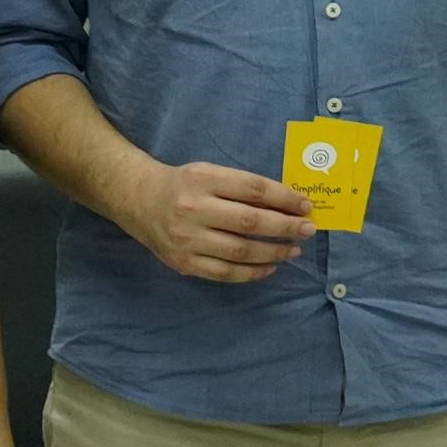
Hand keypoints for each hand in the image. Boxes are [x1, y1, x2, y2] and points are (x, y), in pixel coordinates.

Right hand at [118, 157, 311, 282]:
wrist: (139, 201)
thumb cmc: (183, 185)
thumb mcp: (209, 173)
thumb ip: (243, 188)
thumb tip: (287, 205)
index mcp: (203, 179)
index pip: (253, 189)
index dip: (284, 199)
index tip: (306, 206)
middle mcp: (193, 209)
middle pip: (250, 221)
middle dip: (285, 227)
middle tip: (307, 230)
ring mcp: (187, 239)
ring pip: (240, 251)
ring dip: (273, 252)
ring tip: (293, 250)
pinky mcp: (183, 262)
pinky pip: (225, 273)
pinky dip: (251, 272)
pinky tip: (269, 267)